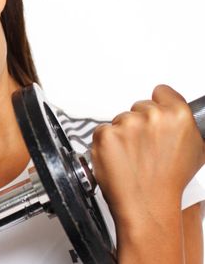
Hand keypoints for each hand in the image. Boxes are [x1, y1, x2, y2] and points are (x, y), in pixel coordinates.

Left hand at [90, 85, 204, 262]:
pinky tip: (118, 158)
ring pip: (119, 120)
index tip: (154, 117)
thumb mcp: (194, 150)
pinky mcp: (105, 134)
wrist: (147, 205)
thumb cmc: (168, 183)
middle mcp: (153, 116)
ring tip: (132, 157)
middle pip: (138, 107)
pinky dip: (106, 144)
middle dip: (138, 124)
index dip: (157, 104)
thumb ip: (183, 126)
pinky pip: (102, 131)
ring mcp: (127, 124)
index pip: (161, 92)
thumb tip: (176, 115)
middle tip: (143, 148)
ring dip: (122, 135)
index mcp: (178, 115)